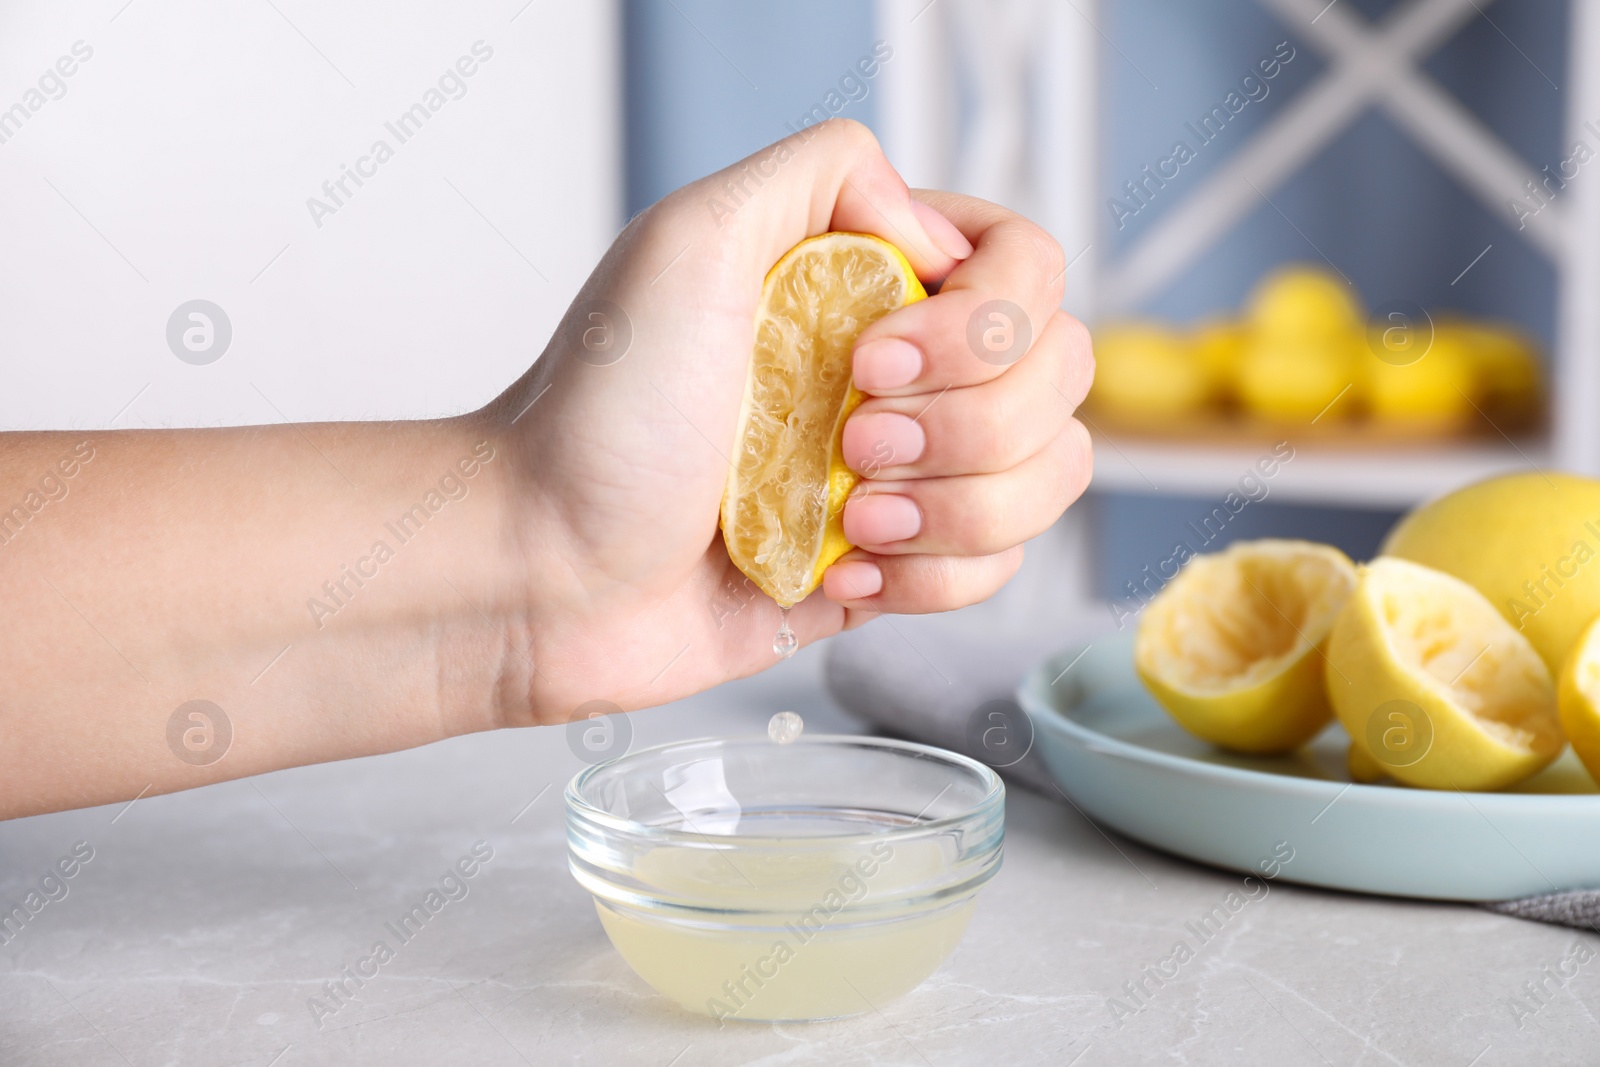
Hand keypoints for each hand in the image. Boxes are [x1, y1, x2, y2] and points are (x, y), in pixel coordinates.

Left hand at [485, 119, 1093, 723]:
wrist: (548, 571)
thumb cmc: (601, 416)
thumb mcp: (689, 238)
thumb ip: (822, 172)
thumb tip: (934, 229)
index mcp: (867, 282)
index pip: (1029, 268)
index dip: (986, 321)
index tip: (875, 355)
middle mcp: (904, 370)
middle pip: (1059, 375)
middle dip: (968, 424)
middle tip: (851, 444)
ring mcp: (911, 471)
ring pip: (1047, 476)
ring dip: (957, 507)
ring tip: (849, 519)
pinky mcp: (902, 565)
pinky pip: (999, 566)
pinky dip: (932, 577)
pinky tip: (838, 573)